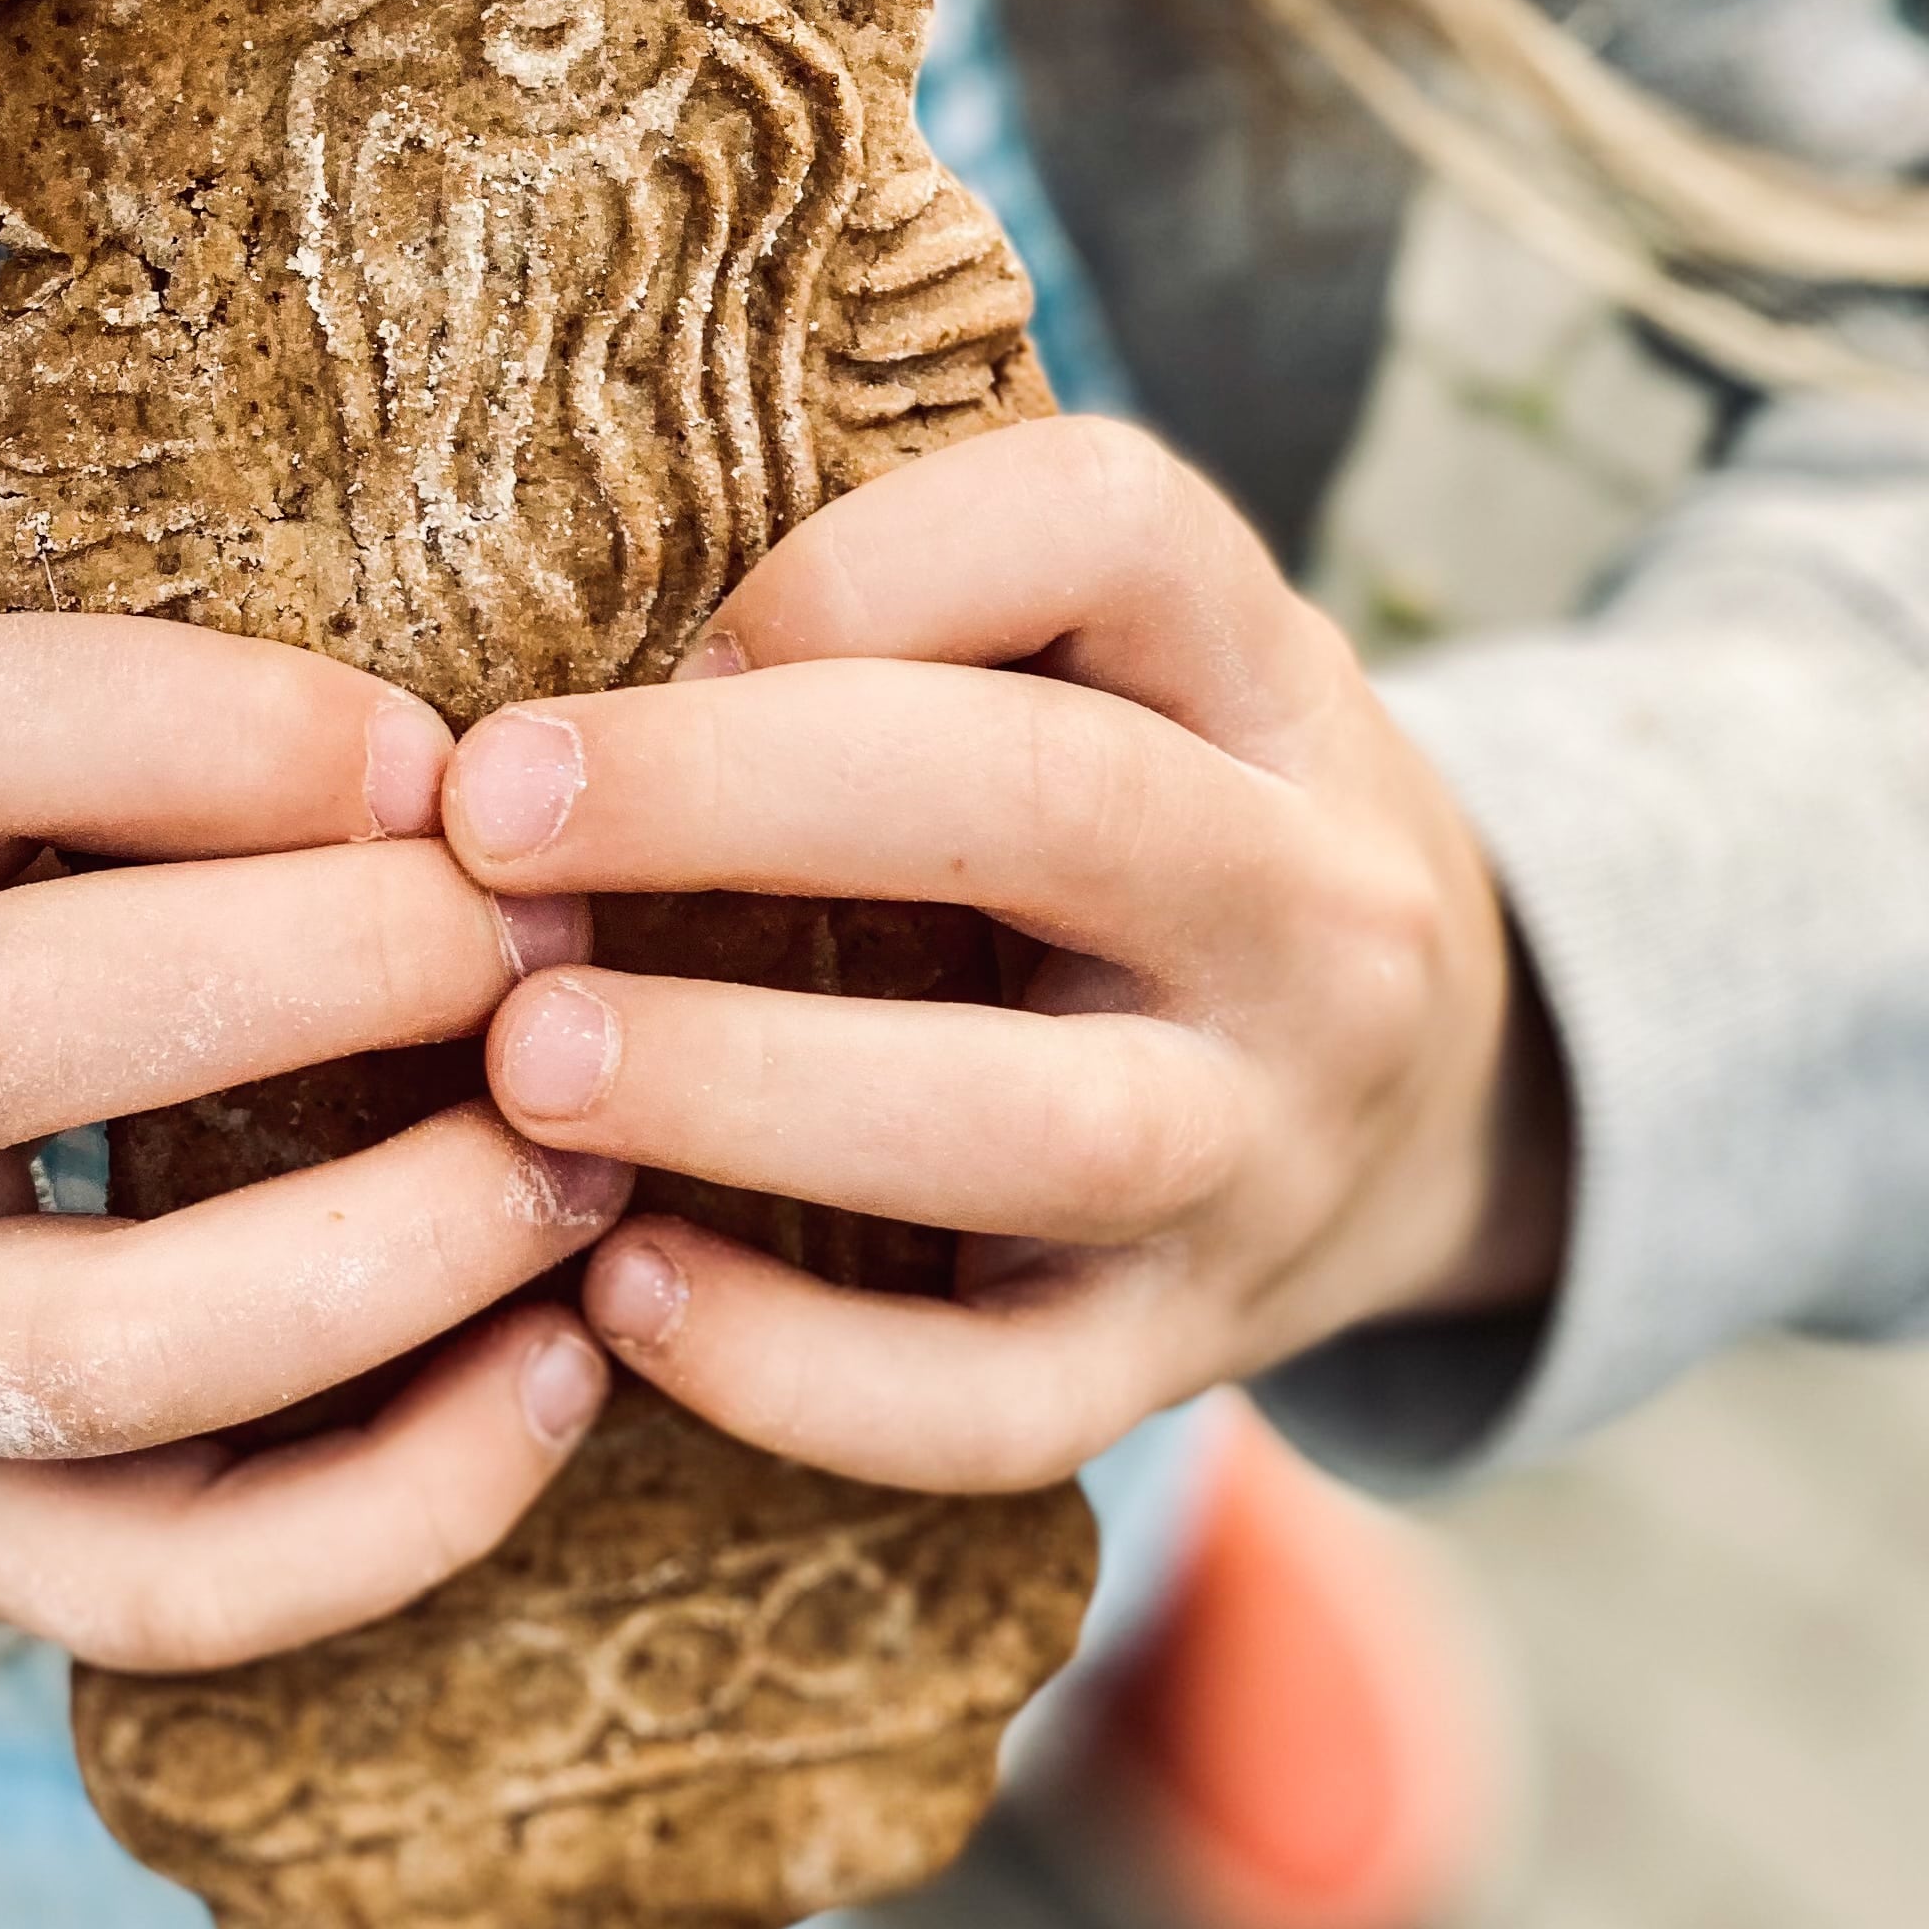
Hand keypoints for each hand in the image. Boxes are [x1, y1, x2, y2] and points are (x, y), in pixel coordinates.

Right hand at [0, 617, 626, 1669]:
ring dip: (412, 1244)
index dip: (225, 732)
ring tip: (591, 1160)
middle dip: (347, 962)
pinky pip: (179, 1584)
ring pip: (120, 1347)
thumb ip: (94, 761)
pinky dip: (408, 1500)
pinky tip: (560, 1375)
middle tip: (554, 937)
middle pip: (17, 1023)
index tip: (440, 761)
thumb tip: (474, 774)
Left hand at [445, 417, 1568, 1490]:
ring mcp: (1268, 1151)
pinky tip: (619, 1293)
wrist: (1442, 1112)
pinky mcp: (1185, 1352)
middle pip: (1054, 803)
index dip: (861, 562)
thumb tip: (566, 661)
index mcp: (1273, 686)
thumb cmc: (1166, 847)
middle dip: (733, 797)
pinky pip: (1002, 1401)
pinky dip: (799, 1369)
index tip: (659, 634)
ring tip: (523, 1066)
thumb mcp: (1136, 679)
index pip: (1111, 528)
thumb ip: (929, 627)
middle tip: (486, 823)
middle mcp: (1314, 911)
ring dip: (752, 1088)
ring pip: (1041, 1125)